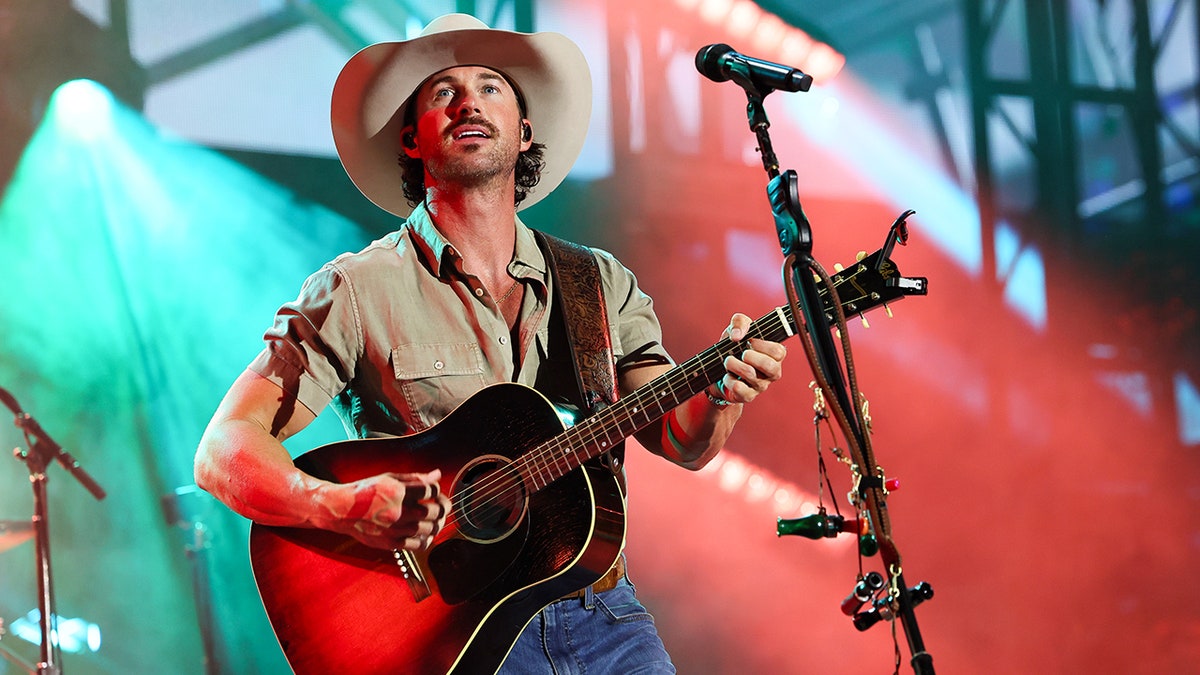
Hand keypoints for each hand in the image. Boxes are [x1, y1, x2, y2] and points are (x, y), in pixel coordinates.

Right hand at [326, 470, 451, 550]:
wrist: (341, 510)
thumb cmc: (365, 492)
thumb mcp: (390, 478)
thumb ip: (416, 478)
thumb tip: (437, 474)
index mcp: (398, 491)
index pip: (431, 490)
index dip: (437, 489)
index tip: (436, 491)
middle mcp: (398, 511)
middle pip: (434, 511)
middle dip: (443, 506)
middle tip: (443, 505)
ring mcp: (394, 529)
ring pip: (430, 529)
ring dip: (438, 523)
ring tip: (436, 518)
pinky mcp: (391, 543)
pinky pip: (418, 544)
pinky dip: (427, 539)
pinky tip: (426, 533)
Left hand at [713, 313, 786, 403]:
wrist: (718, 369)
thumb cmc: (734, 347)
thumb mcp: (736, 328)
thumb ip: (739, 322)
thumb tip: (737, 336)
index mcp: (775, 354)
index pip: (778, 351)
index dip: (762, 345)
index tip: (750, 341)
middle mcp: (772, 371)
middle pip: (769, 365)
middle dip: (749, 356)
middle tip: (741, 353)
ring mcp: (761, 385)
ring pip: (751, 375)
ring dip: (734, 365)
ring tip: (728, 361)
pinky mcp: (749, 396)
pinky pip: (741, 391)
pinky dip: (730, 381)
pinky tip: (727, 376)